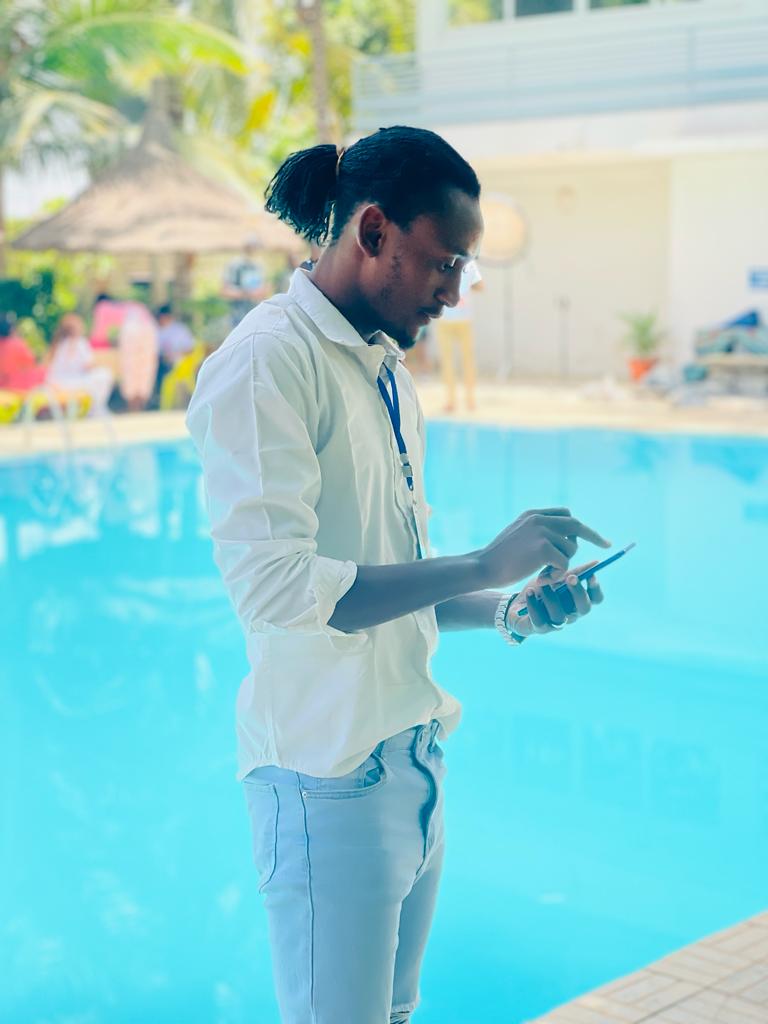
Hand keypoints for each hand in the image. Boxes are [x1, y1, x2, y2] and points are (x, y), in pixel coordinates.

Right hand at [476, 508, 610, 588]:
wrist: (482, 567)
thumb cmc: (498, 558)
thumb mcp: (518, 535)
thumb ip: (538, 531)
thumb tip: (564, 536)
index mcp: (533, 515)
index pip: (565, 514)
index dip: (579, 526)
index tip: (593, 536)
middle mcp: (539, 519)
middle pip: (576, 525)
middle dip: (594, 536)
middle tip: (607, 545)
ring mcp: (542, 532)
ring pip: (570, 549)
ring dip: (564, 563)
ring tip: (545, 571)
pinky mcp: (544, 548)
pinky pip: (565, 563)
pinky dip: (559, 574)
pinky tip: (543, 577)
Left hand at [506, 560, 604, 637]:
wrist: (515, 604)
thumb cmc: (540, 590)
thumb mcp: (556, 577)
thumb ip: (573, 570)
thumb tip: (596, 562)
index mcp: (578, 601)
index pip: (596, 599)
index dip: (595, 588)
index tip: (590, 574)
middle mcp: (571, 614)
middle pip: (584, 608)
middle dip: (578, 592)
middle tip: (570, 577)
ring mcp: (556, 623)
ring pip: (560, 615)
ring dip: (552, 597)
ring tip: (542, 584)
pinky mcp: (540, 628)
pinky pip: (539, 620)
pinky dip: (534, 605)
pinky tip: (529, 592)